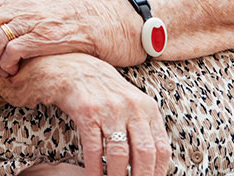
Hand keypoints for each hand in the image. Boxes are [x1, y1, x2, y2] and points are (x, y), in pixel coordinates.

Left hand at [0, 0, 116, 75]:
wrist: (95, 23)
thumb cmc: (63, 21)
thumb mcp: (34, 9)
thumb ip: (13, 15)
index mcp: (14, 0)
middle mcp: (19, 8)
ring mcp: (30, 22)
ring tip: (1, 67)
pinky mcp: (41, 38)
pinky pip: (12, 51)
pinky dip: (7, 63)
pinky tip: (14, 70)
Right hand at [0, 54, 169, 175]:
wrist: (72, 68)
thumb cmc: (104, 90)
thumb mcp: (131, 102)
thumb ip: (144, 127)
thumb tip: (153, 163)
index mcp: (147, 107)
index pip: (161, 148)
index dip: (158, 172)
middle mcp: (131, 107)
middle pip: (144, 154)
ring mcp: (109, 109)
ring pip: (119, 155)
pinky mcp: (87, 112)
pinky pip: (94, 148)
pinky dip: (95, 169)